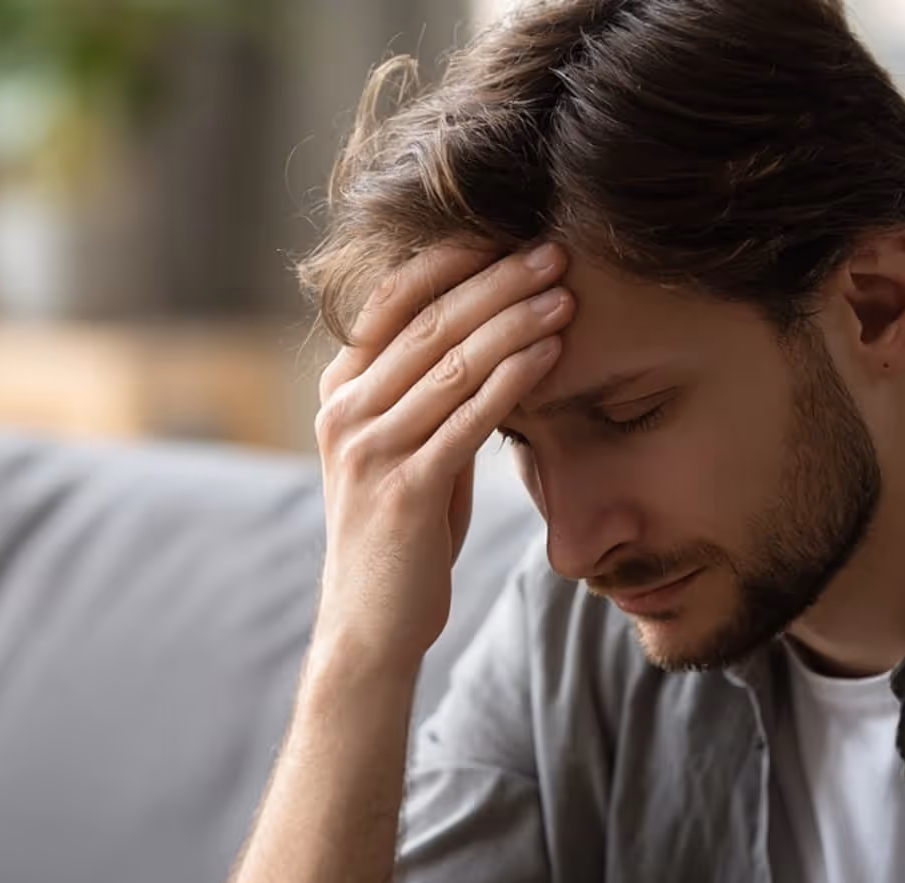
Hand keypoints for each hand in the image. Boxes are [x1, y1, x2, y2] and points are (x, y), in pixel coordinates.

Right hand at [311, 242, 571, 667]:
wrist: (371, 627)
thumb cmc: (402, 539)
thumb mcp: (408, 453)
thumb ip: (430, 399)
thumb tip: (486, 340)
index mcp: (340, 393)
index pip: (394, 303)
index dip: (451, 262)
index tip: (507, 233)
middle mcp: (344, 412)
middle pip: (429, 324)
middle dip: (496, 281)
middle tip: (552, 251)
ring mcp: (369, 449)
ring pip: (450, 364)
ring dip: (514, 322)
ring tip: (564, 293)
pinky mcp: (403, 490)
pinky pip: (466, 419)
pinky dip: (512, 379)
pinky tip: (550, 352)